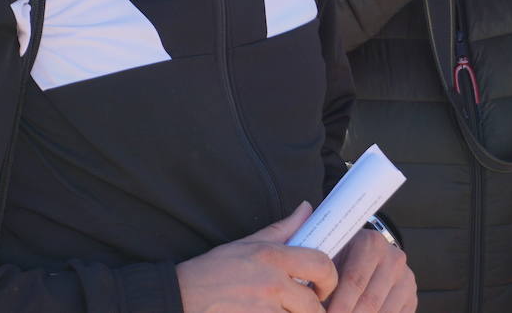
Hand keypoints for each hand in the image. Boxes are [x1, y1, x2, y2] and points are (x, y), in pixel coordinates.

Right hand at [177, 201, 336, 312]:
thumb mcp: (247, 244)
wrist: (181, 296)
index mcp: (272, 256)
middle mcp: (271, 283)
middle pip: (315, 305)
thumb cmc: (213, 271)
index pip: (321, 264)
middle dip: (315, 310)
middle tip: (307, 308)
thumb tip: (307, 209)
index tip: (323, 287)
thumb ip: (282, 229)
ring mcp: (263, 309)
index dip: (330, 279)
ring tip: (285, 310)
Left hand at [325, 229, 415, 312]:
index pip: (354, 281)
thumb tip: (310, 299)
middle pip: (370, 301)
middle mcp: (394, 258)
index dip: (338, 305)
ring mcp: (406, 278)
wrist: (366, 255)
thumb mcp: (329, 255)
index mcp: (371, 243)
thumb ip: (321, 272)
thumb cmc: (339, 258)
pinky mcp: (412, 297)